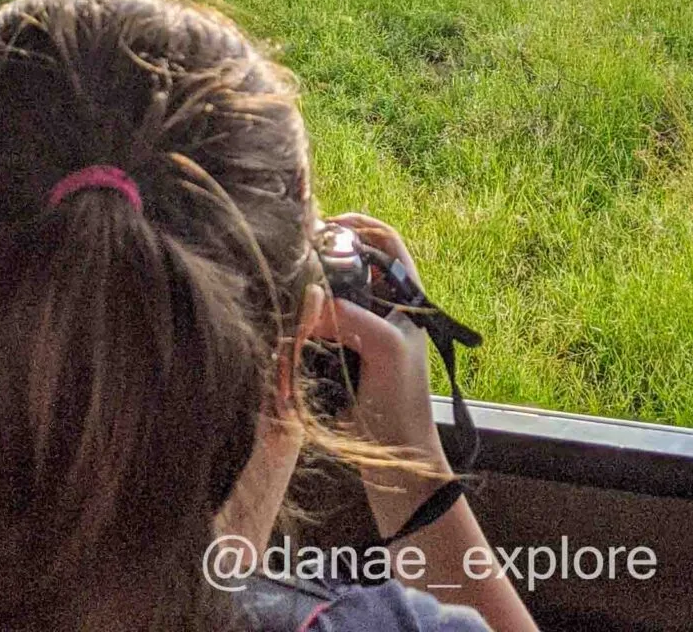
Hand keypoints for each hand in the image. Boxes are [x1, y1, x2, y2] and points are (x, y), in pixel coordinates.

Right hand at [310, 214, 451, 533]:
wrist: (396, 466)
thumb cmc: (401, 406)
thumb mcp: (384, 350)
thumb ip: (353, 317)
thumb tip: (311, 297)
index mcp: (407, 299)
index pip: (386, 243)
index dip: (361, 227)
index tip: (328, 226)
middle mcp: (384, 310)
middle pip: (352, 264)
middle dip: (325, 256)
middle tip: (296, 254)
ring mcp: (361, 333)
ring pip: (331, 294)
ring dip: (311, 288)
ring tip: (288, 284)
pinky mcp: (339, 357)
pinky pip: (317, 325)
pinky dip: (302, 319)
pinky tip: (286, 320)